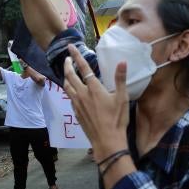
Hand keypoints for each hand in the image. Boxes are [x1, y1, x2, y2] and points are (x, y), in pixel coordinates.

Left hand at [63, 44, 129, 162]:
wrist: (107, 141)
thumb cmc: (117, 120)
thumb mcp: (122, 98)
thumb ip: (120, 79)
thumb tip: (122, 62)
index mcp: (94, 89)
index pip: (83, 68)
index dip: (77, 56)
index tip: (70, 47)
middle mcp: (83, 94)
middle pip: (70, 76)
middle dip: (68, 65)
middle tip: (67, 58)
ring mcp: (77, 104)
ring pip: (67, 86)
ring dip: (66, 77)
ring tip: (67, 72)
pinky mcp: (76, 113)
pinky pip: (69, 97)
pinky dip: (69, 89)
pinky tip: (72, 91)